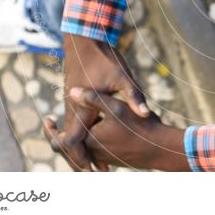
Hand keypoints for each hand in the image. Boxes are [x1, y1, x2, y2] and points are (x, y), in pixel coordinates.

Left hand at [45, 88, 190, 170]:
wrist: (161, 148)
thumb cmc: (140, 127)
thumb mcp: (117, 107)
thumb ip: (94, 99)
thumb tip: (72, 91)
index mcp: (88, 141)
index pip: (58, 141)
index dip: (50, 130)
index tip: (47, 118)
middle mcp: (93, 153)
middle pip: (65, 150)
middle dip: (58, 136)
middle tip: (51, 123)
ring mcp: (103, 158)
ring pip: (79, 151)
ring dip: (71, 140)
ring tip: (68, 126)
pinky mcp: (112, 158)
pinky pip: (91, 153)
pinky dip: (84, 145)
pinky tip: (91, 130)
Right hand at [51, 33, 148, 170]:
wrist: (85, 40)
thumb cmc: (104, 58)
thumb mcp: (123, 77)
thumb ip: (134, 97)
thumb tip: (145, 113)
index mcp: (81, 109)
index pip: (73, 143)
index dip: (81, 160)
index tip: (92, 172)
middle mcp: (72, 111)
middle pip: (70, 145)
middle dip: (82, 161)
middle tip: (97, 174)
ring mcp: (71, 106)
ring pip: (71, 135)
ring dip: (81, 150)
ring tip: (98, 166)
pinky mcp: (74, 101)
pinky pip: (74, 126)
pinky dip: (82, 138)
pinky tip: (96, 143)